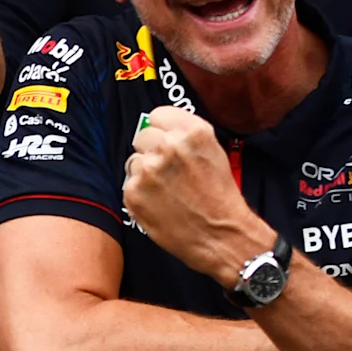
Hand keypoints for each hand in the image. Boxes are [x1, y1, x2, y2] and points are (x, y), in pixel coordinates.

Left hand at [123, 105, 272, 285]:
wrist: (223, 236)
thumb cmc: (220, 197)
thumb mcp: (214, 153)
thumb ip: (185, 136)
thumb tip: (159, 127)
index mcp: (193, 132)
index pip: (158, 115)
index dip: (162, 129)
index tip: (166, 140)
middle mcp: (168, 146)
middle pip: (142, 136)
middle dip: (151, 150)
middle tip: (169, 170)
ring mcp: (148, 169)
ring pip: (133, 161)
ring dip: (144, 173)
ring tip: (168, 190)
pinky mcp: (133, 192)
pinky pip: (128, 184)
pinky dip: (140, 193)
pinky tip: (160, 203)